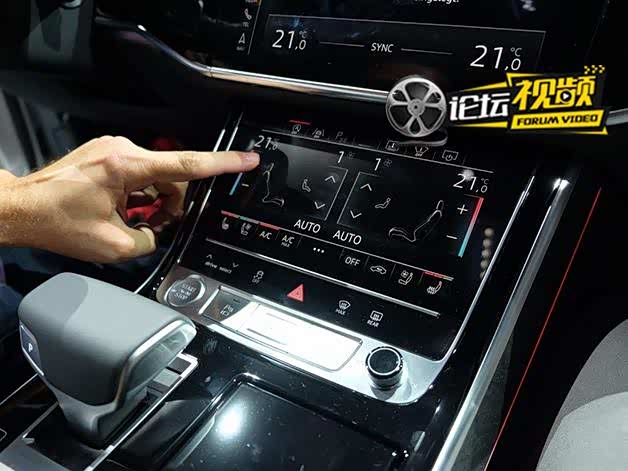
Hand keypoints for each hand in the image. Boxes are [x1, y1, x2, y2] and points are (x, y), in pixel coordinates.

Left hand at [0, 136, 258, 262]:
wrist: (20, 209)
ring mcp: (113, 151)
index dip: (222, 164)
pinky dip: (140, 194)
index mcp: (126, 168)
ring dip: (155, 201)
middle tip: (156, 226)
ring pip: (157, 176)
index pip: (187, 166)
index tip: (246, 159)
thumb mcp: (112, 245)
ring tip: (134, 222)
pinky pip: (140, 173)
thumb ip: (149, 241)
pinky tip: (125, 210)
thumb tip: (157, 233)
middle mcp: (121, 151)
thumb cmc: (55, 222)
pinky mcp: (106, 156)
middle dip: (172, 204)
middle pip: (172, 177)